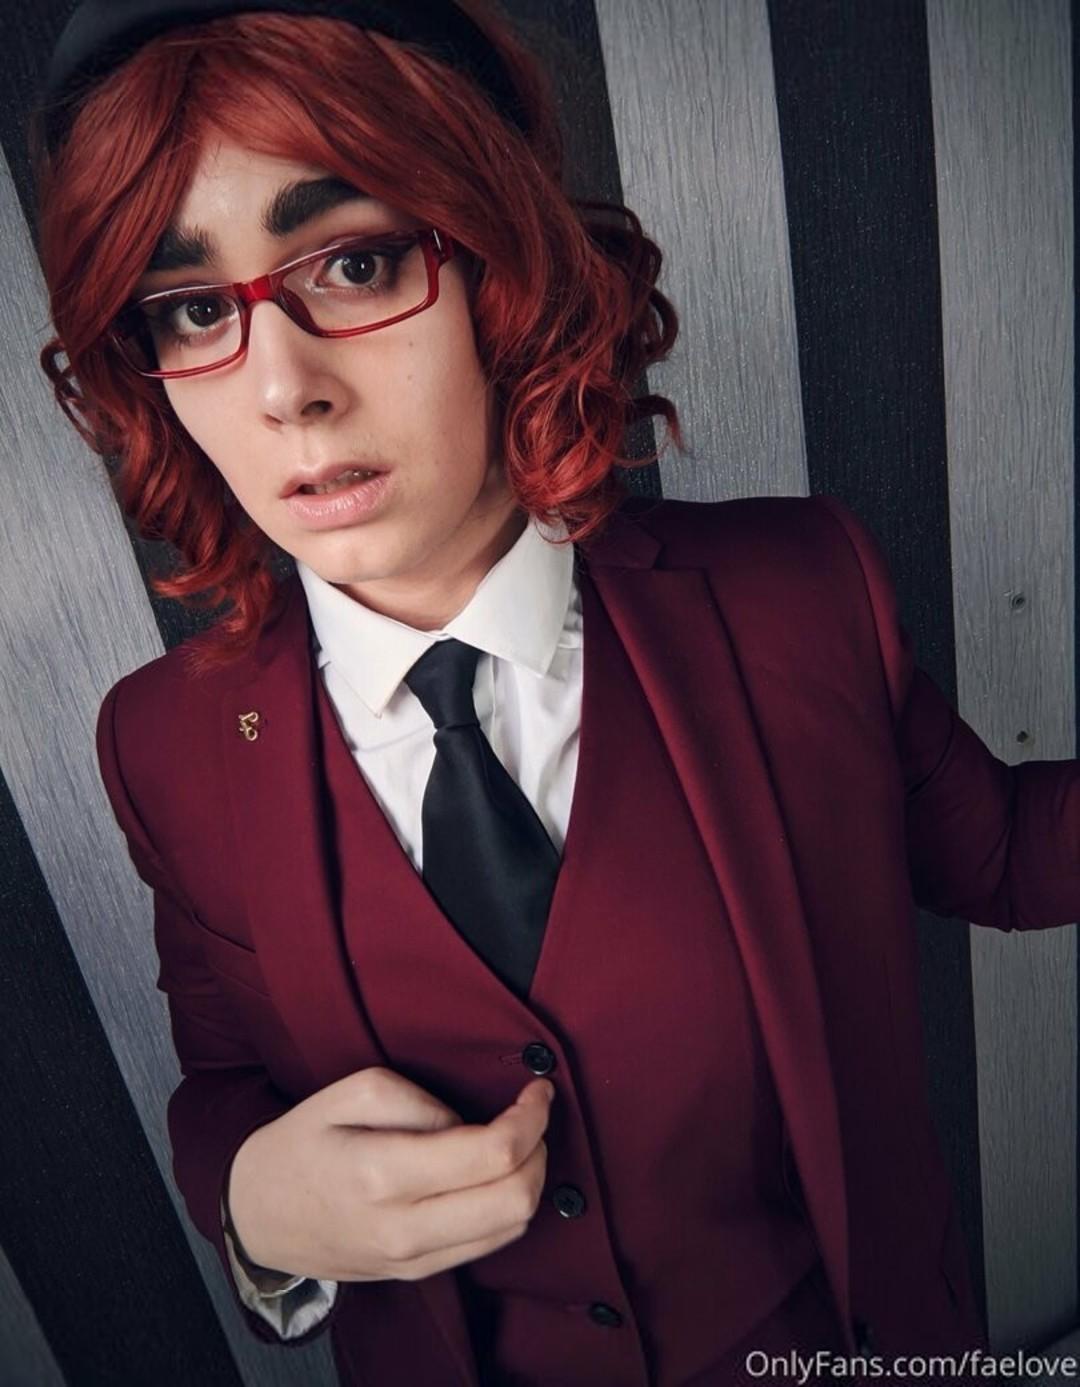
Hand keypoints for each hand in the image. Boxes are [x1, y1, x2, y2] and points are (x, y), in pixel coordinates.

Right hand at [225, 1066, 553, 1282]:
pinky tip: (494, 1175)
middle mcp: (403, 1227)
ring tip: (516, 1140)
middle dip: (540, 1149)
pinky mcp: (417, 1273)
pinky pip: (489, 1245)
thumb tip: (466, 1124)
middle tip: (533, 1115)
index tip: (537, 1089)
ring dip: (530, 1179)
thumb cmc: (302, 1144)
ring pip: (511, 1228)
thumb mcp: (349, 1091)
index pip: (492, 1154)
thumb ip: (417, 1100)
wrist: (260, 1215)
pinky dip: (508, 1206)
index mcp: (383, 1173)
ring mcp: (412, 1259)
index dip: (530, 1118)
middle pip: (515, 1200)